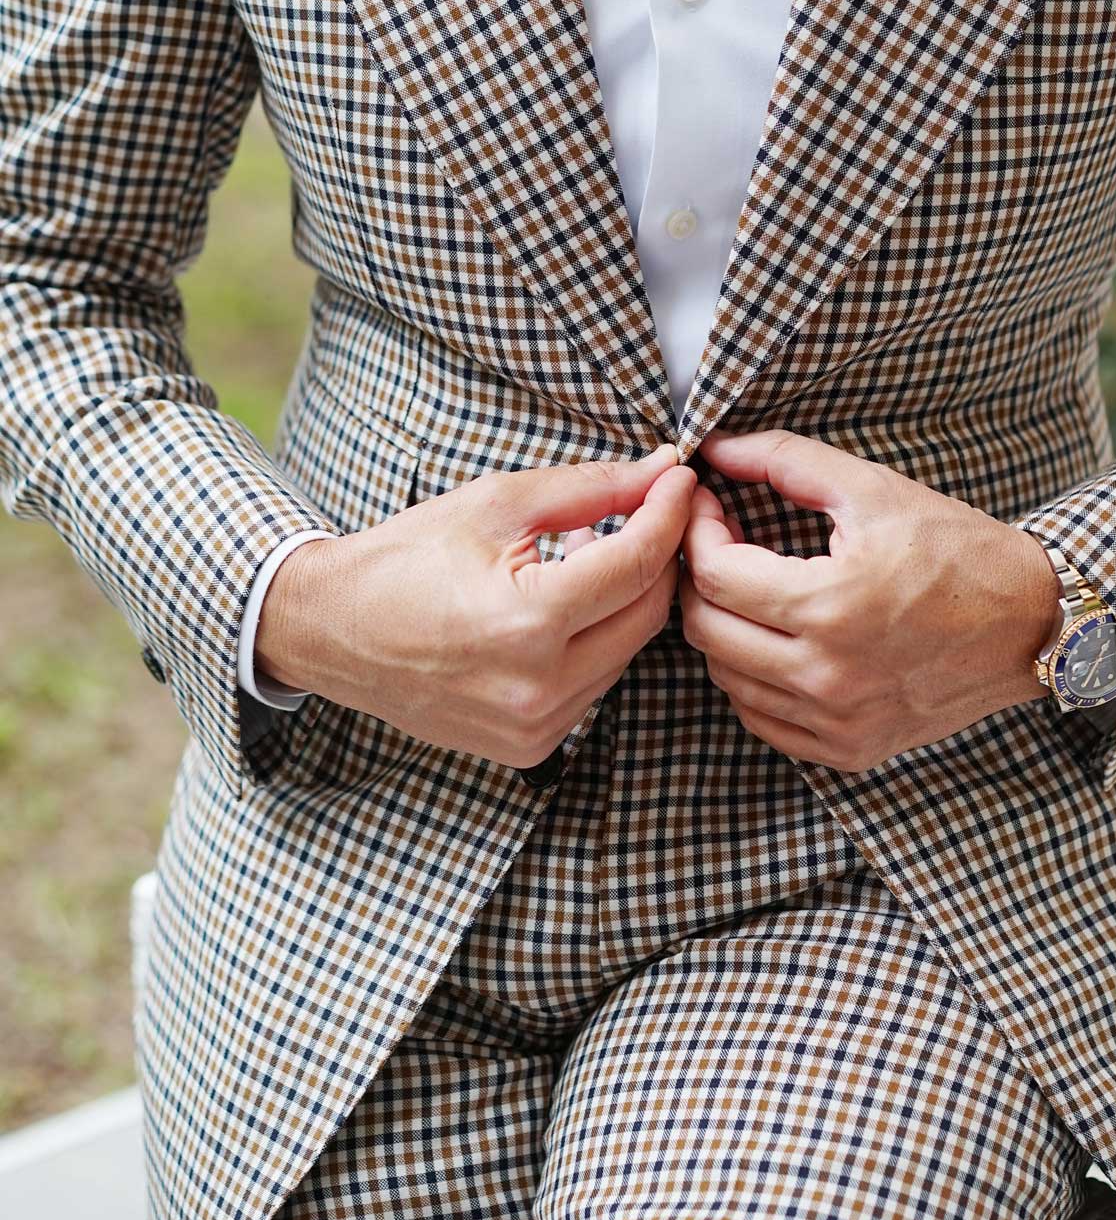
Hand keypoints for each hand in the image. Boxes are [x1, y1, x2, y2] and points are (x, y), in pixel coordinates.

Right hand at [255, 444, 695, 770]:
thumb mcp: (496, 503)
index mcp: (527, 622)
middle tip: (648, 509)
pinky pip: (597, 683)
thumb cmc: (405, 558)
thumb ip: (589, 488)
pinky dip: (597, 638)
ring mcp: (536, 727)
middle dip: (658, 554)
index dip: (668, 512)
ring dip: (626, 597)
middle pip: (648, 612)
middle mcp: (538, 687)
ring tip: (592, 551)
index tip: (679, 479)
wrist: (331, 631)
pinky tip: (567, 603)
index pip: (637, 562)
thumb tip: (659, 471)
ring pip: (628, 650)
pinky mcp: (531, 747)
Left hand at [678, 427, 1061, 773]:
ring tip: (751, 590)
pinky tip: (775, 640)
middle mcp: (828, 675)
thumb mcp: (873, 489)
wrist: (1031, 623)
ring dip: (723, 627)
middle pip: (706, 629)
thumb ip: (785, 460)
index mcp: (832, 605)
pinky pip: (761, 719)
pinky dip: (751, 679)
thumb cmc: (956, 549)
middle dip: (699, 579)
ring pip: (726, 678)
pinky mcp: (849, 749)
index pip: (715, 575)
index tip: (710, 509)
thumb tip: (715, 448)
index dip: (697, 533)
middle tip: (723, 545)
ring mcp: (837, 721)